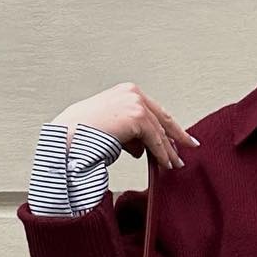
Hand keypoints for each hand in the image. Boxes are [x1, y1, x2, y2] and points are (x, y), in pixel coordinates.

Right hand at [50, 81, 199, 170]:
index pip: (153, 109)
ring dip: (168, 150)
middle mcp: (132, 93)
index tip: (180, 136)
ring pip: (159, 130)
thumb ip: (129, 135)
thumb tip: (142, 149)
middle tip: (189, 147)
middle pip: (161, 117)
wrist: (67, 138)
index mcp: (125, 92)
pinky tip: (166, 164)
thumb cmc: (81, 136)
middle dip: (176, 135)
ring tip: (174, 164)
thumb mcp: (111, 132)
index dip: (168, 124)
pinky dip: (162, 153)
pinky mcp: (137, 116)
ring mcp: (135, 103)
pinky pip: (155, 139)